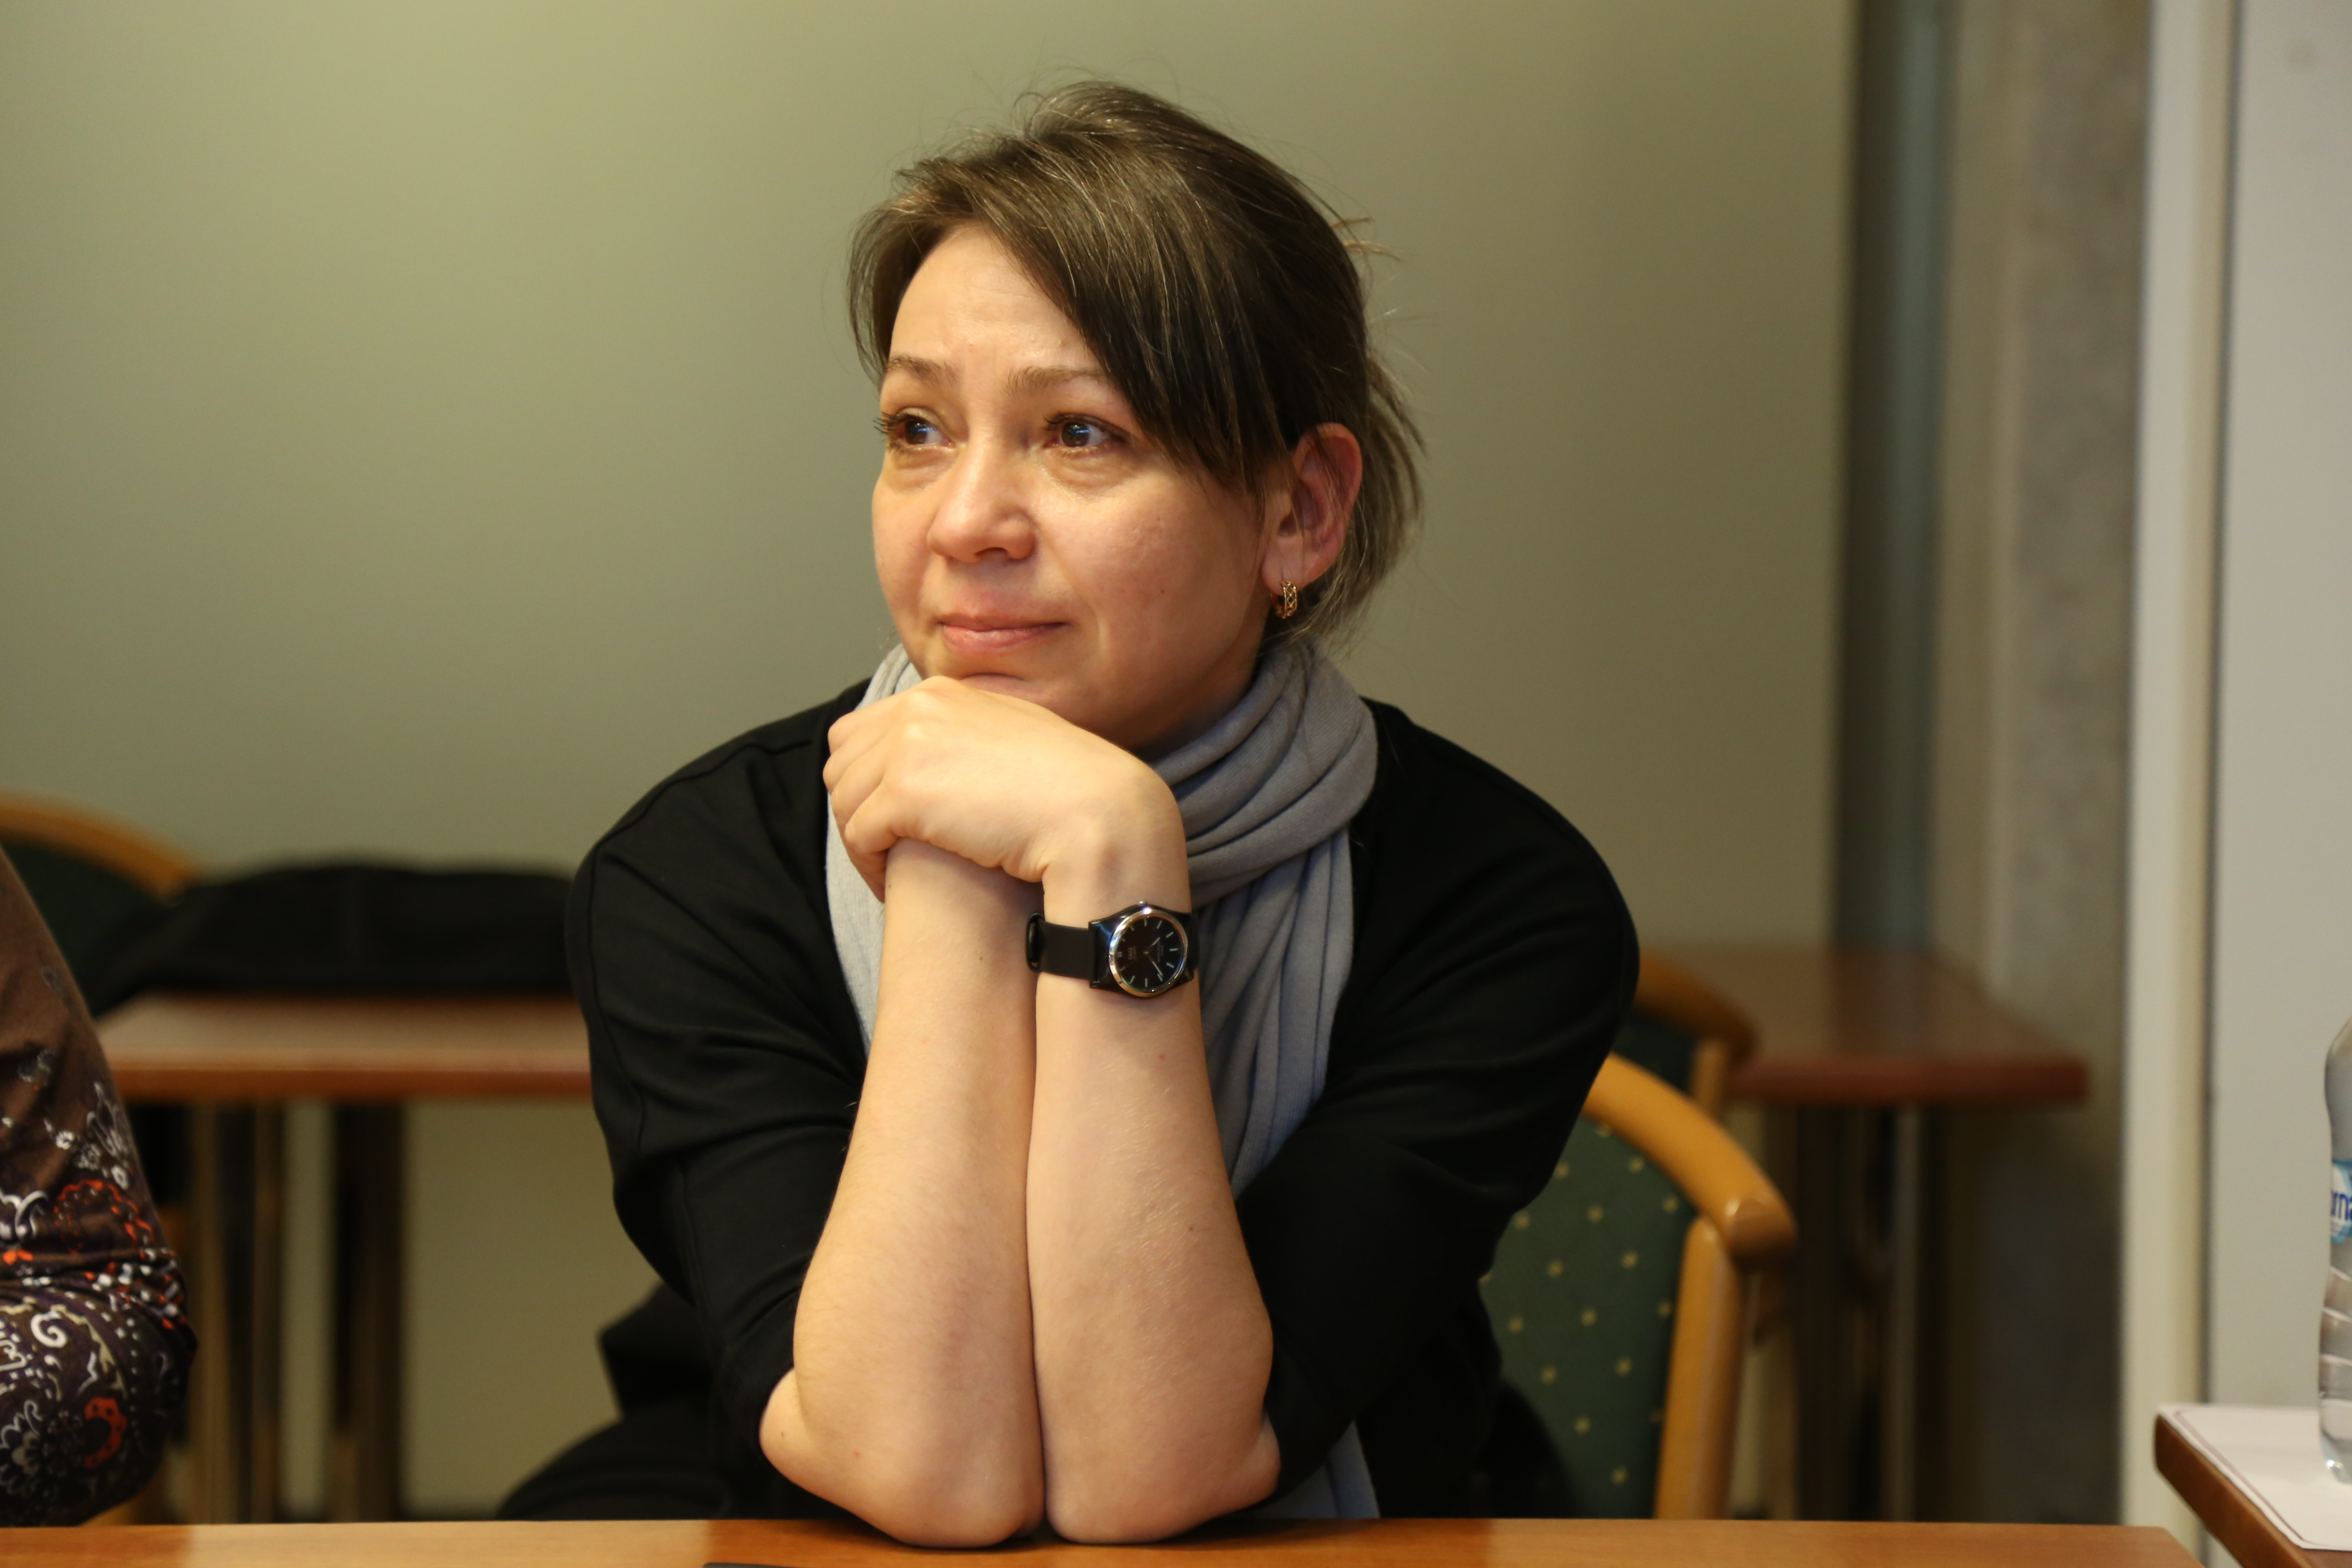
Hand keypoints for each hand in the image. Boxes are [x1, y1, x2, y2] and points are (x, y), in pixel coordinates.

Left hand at [824, 677, 1183, 902]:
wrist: (1101, 815)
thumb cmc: (1075, 790)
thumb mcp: (1020, 741)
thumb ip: (977, 738)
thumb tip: (954, 760)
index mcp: (945, 693)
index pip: (865, 729)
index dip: (866, 777)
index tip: (888, 817)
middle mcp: (921, 708)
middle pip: (842, 760)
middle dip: (854, 806)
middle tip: (880, 849)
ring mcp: (910, 746)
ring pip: (843, 798)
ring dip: (859, 839)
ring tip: (885, 871)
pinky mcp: (905, 792)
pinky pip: (857, 833)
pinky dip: (868, 864)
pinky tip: (891, 885)